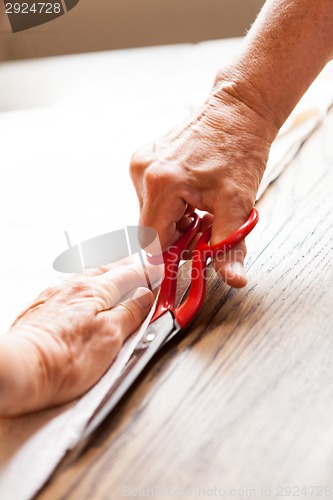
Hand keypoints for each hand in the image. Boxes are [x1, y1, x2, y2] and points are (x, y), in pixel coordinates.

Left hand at [0, 261, 158, 416]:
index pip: (130, 275)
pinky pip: (70, 287)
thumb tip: (145, 297)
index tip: (158, 272)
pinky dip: (86, 285)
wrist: (21, 370)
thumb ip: (131, 313)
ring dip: (106, 273)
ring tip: (116, 274)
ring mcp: (55, 296)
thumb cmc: (62, 360)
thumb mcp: (111, 337)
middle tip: (140, 266)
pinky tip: (85, 294)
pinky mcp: (41, 308)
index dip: (148, 273)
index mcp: (95, 290)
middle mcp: (73, 287)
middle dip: (127, 266)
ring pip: (87, 276)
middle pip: (108, 269)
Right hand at [130, 71, 278, 286]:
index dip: (172, 254)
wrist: (239, 111)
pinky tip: (190, 195)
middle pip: (149, 229)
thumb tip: (235, 280)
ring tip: (200, 208)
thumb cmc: (239, 151)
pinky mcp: (143, 158)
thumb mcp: (238, 205)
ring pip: (149, 214)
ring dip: (173, 221)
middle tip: (203, 227)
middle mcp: (143, 172)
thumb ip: (230, 247)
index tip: (193, 253)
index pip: (151, 242)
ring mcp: (140, 163)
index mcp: (161, 184)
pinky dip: (169, 204)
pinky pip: (150, 196)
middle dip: (176, 236)